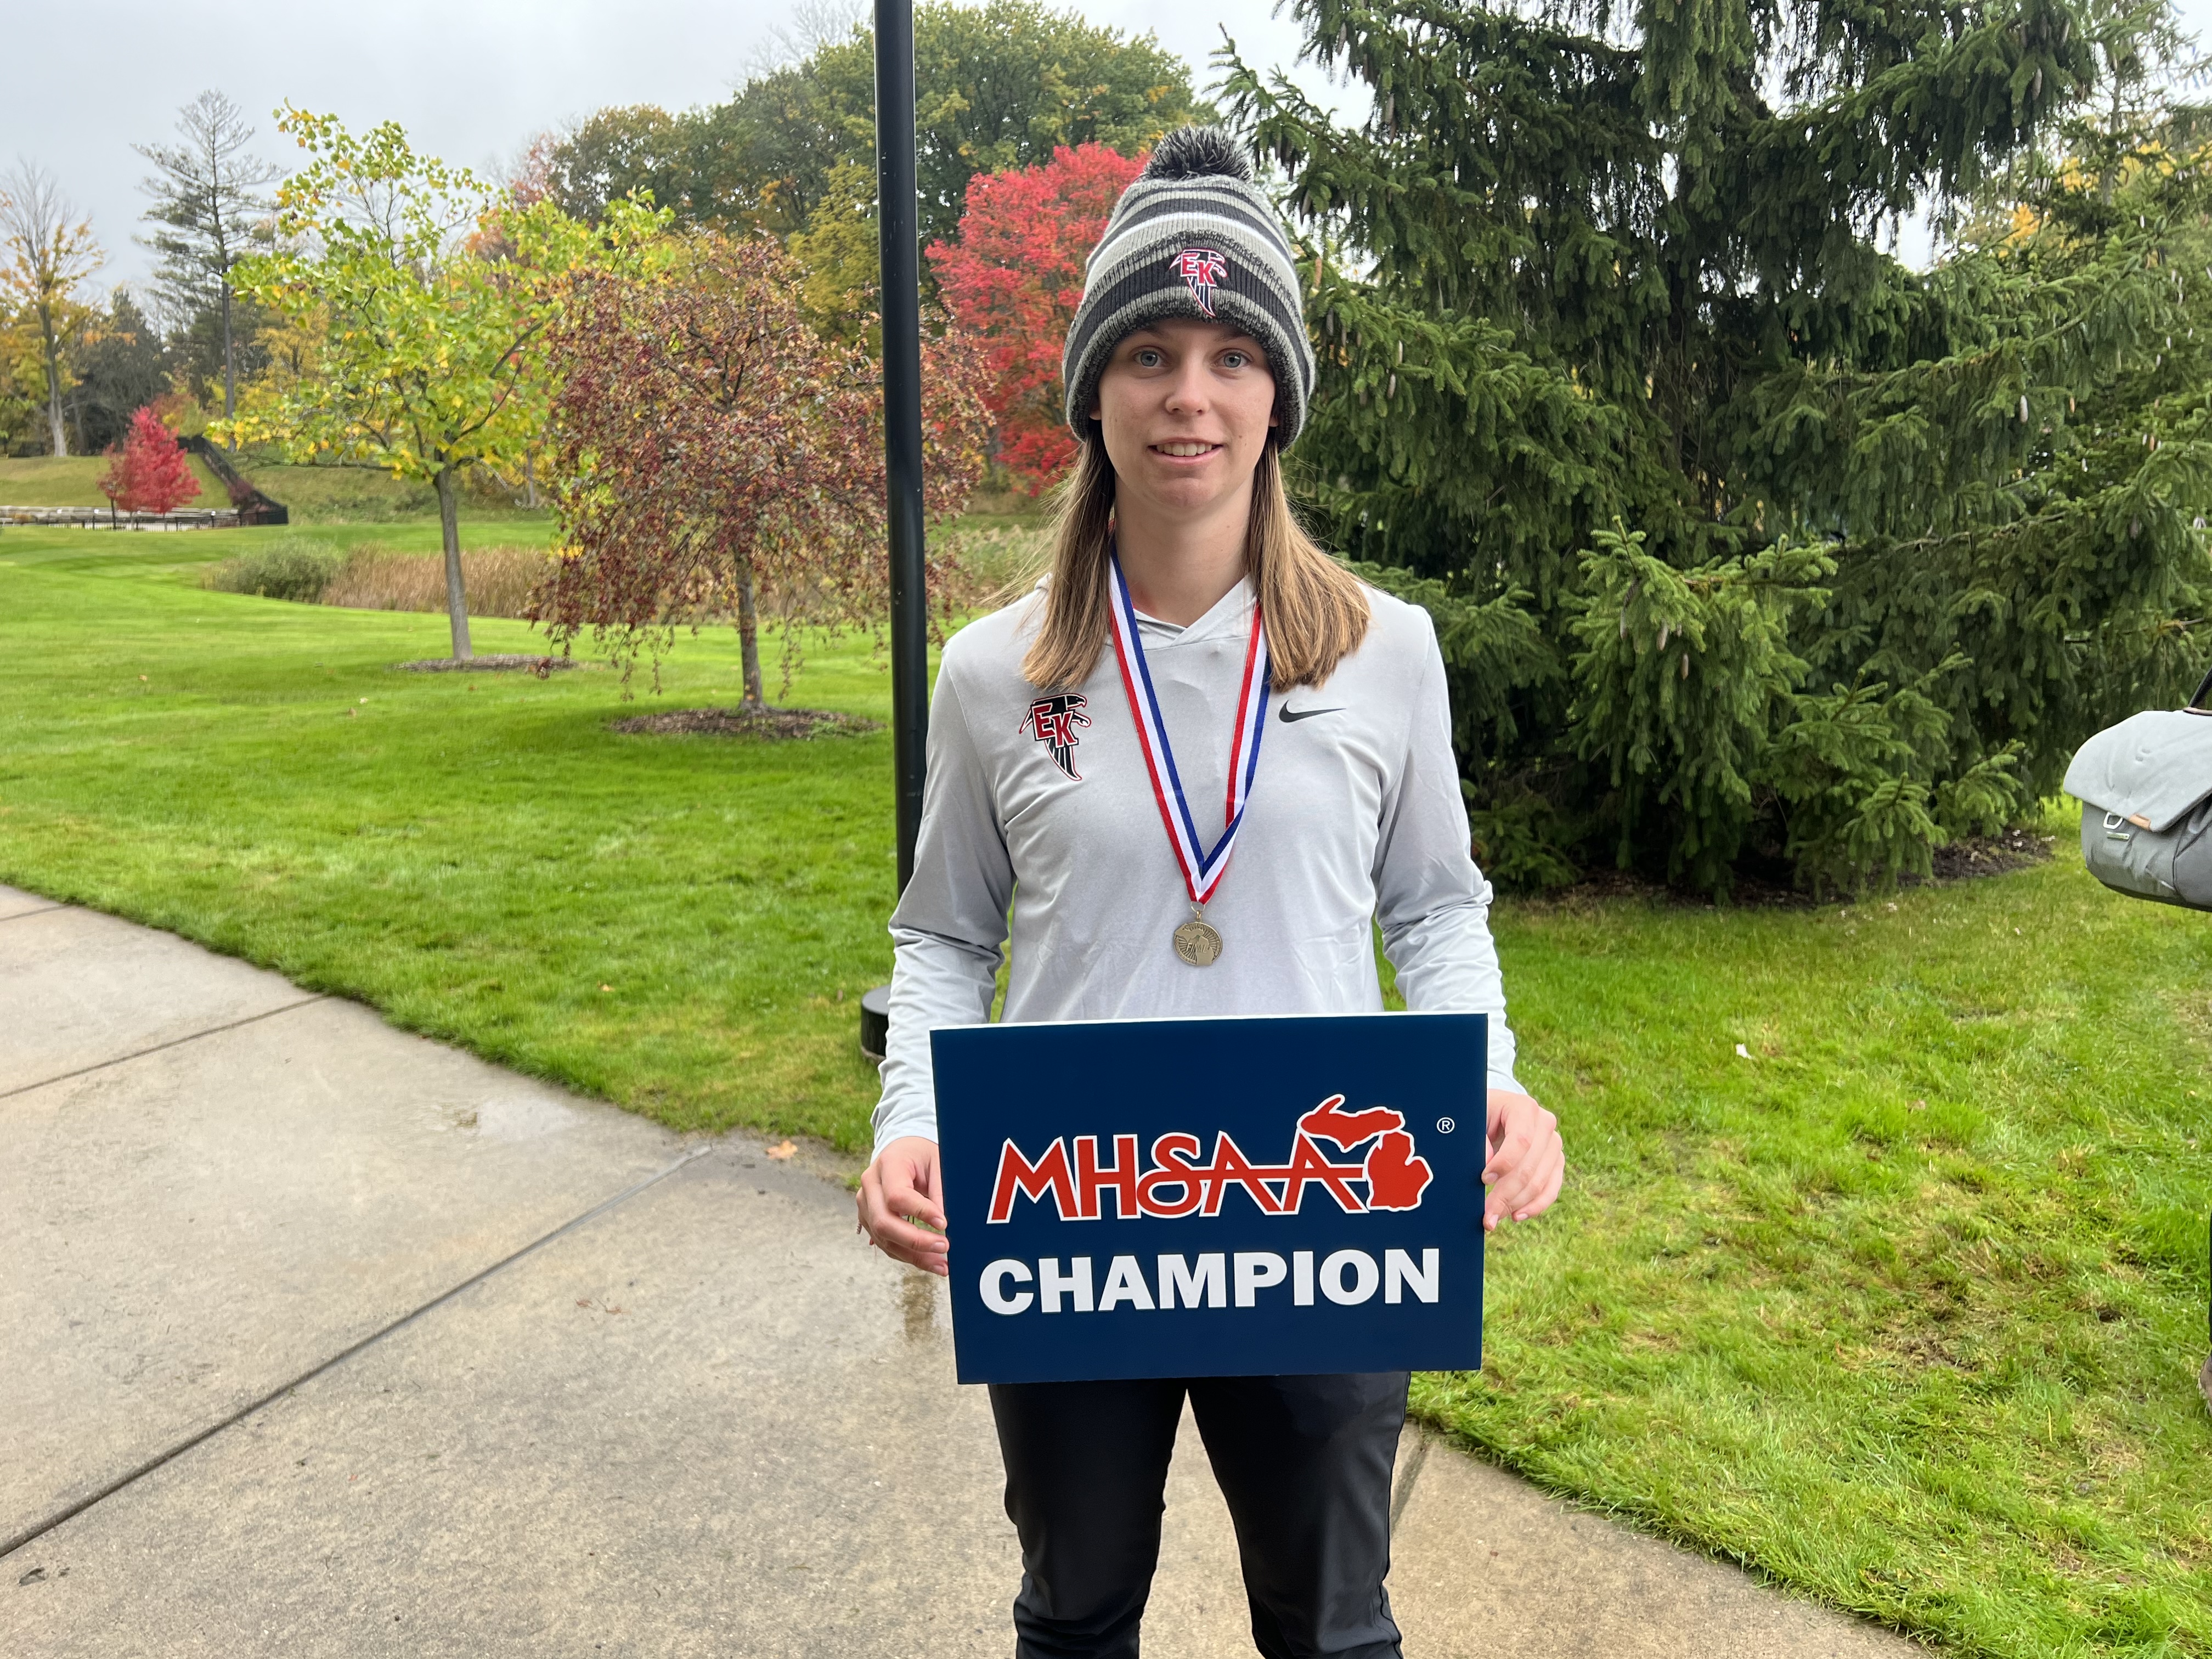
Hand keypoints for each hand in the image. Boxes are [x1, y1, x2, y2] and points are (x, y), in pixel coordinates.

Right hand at [858, 1135, 949, 1275]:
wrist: (902, 1151)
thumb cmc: (922, 1156)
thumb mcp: (938, 1162)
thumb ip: (940, 1191)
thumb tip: (944, 1225)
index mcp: (888, 1164)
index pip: (897, 1195)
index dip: (921, 1212)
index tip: (944, 1223)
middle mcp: (870, 1185)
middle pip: (884, 1222)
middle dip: (915, 1241)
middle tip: (944, 1246)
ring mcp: (866, 1205)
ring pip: (884, 1239)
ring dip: (914, 1256)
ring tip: (942, 1265)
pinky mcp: (869, 1220)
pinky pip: (886, 1244)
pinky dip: (908, 1256)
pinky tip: (930, 1262)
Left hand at [1482, 1088, 1562, 1230]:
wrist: (1497, 1111)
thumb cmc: (1481, 1114)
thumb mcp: (1474, 1119)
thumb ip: (1479, 1141)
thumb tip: (1487, 1169)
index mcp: (1524, 1108)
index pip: (1521, 1141)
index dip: (1503, 1164)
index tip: (1483, 1179)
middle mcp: (1545, 1124)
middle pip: (1529, 1167)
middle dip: (1506, 1195)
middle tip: (1486, 1214)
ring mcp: (1554, 1144)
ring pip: (1540, 1182)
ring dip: (1517, 1204)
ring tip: (1494, 1218)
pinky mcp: (1556, 1161)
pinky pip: (1551, 1188)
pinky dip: (1535, 1206)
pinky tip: (1517, 1215)